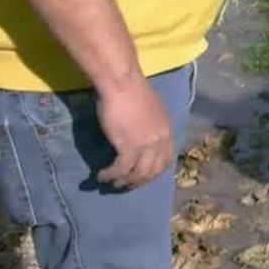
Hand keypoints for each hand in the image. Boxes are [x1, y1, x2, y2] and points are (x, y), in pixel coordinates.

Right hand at [95, 74, 173, 188]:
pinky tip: (102, 176)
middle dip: (139, 181)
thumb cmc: (132, 91)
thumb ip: (150, 126)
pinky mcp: (128, 147)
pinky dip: (110, 175)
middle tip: (126, 185)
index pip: (167, 158)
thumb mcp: (150, 111)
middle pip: (153, 170)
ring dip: (124, 182)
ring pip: (138, 174)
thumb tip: (141, 136)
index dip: (155, 170)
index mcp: (166, 130)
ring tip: (112, 184)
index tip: (144, 176)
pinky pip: (120, 169)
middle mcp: (160, 140)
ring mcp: (146, 145)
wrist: (122, 83)